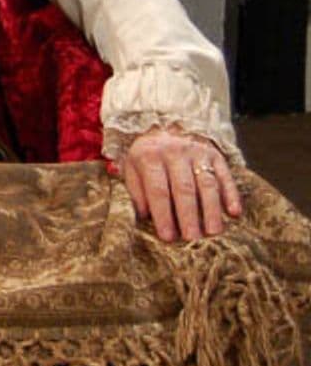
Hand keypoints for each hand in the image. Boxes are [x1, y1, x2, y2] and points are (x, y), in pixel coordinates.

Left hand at [117, 127, 242, 241]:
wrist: (164, 127)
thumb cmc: (146, 157)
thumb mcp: (132, 169)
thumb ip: (136, 192)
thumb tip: (144, 216)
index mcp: (149, 156)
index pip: (158, 190)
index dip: (163, 215)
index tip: (168, 237)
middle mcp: (175, 152)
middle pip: (184, 189)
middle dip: (189, 216)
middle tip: (193, 239)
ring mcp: (197, 152)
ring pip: (206, 184)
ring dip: (211, 210)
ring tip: (213, 232)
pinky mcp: (215, 154)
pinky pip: (225, 175)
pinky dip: (231, 194)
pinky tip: (234, 212)